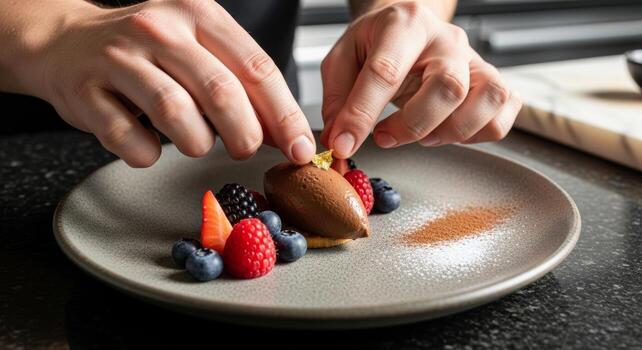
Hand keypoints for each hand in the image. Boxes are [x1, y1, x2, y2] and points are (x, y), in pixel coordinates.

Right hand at [30, 0, 314, 166]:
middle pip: (221, 91)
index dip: (284, 114)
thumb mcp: (198, 48)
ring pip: (176, 113)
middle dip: (245, 134)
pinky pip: (129, 138)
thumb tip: (284, 132)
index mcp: (198, 14)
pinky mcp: (85, 92)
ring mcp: (119, 58)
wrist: (65, 41)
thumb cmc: (146, 50)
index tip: (300, 146)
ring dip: (197, 142)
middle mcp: (159, 29)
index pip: (255, 67)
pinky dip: (148, 153)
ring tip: (196, 142)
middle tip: (247, 149)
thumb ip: (240, 83)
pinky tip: (150, 145)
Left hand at [320, 1, 521, 157]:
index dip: (362, 114)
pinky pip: (504, 113)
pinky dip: (479, 133)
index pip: (386, 71)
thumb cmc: (375, 44)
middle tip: (384, 137)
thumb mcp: (342, 60)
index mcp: (404, 24)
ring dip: (452, 130)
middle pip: (448, 87)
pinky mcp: (491, 80)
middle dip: (413, 125)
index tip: (344, 143)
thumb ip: (338, 100)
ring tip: (422, 136)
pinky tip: (448, 130)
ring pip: (488, 98)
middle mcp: (447, 39)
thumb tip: (340, 141)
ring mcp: (474, 60)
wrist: (407, 28)